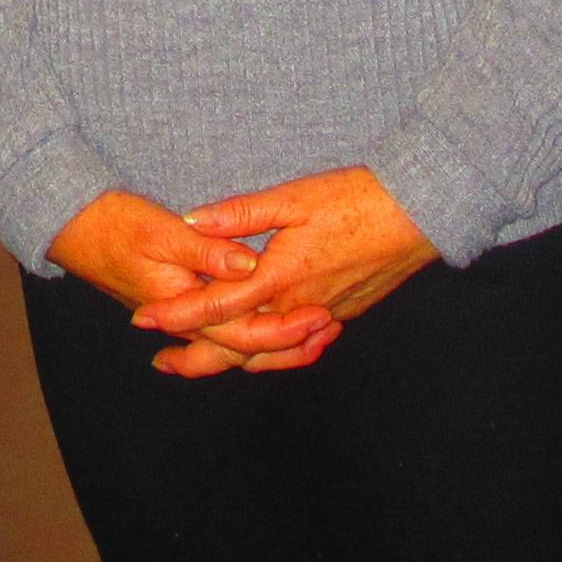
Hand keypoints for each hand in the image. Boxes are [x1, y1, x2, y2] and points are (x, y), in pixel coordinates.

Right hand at [46, 189, 339, 378]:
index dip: (285, 329)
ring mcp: (180, 315)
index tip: (319, 316)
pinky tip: (271, 323)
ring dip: (274, 345)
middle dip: (288, 346)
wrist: (69, 227)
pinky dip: (252, 331)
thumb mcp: (160, 231)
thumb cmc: (112, 224)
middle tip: (327, 331)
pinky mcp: (180, 304)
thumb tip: (250, 266)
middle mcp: (184, 320)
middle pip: (244, 348)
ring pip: (234, 343)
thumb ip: (207, 250)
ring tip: (313, 337)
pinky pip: (223, 329)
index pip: (244, 332)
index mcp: (182, 306)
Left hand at [167, 167, 438, 353]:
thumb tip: (193, 221)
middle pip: (238, 347)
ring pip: (270, 353)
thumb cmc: (356, 200)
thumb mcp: (292, 198)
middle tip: (163, 363)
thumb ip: (240, 215)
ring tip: (202, 363)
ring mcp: (323, 315)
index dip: (177, 315)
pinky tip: (262, 352)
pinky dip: (273, 355)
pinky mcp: (344, 313)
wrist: (418, 216)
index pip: (216, 305)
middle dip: (198, 358)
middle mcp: (298, 306)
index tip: (143, 321)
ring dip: (233, 360)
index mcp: (279, 277)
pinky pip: (298, 347)